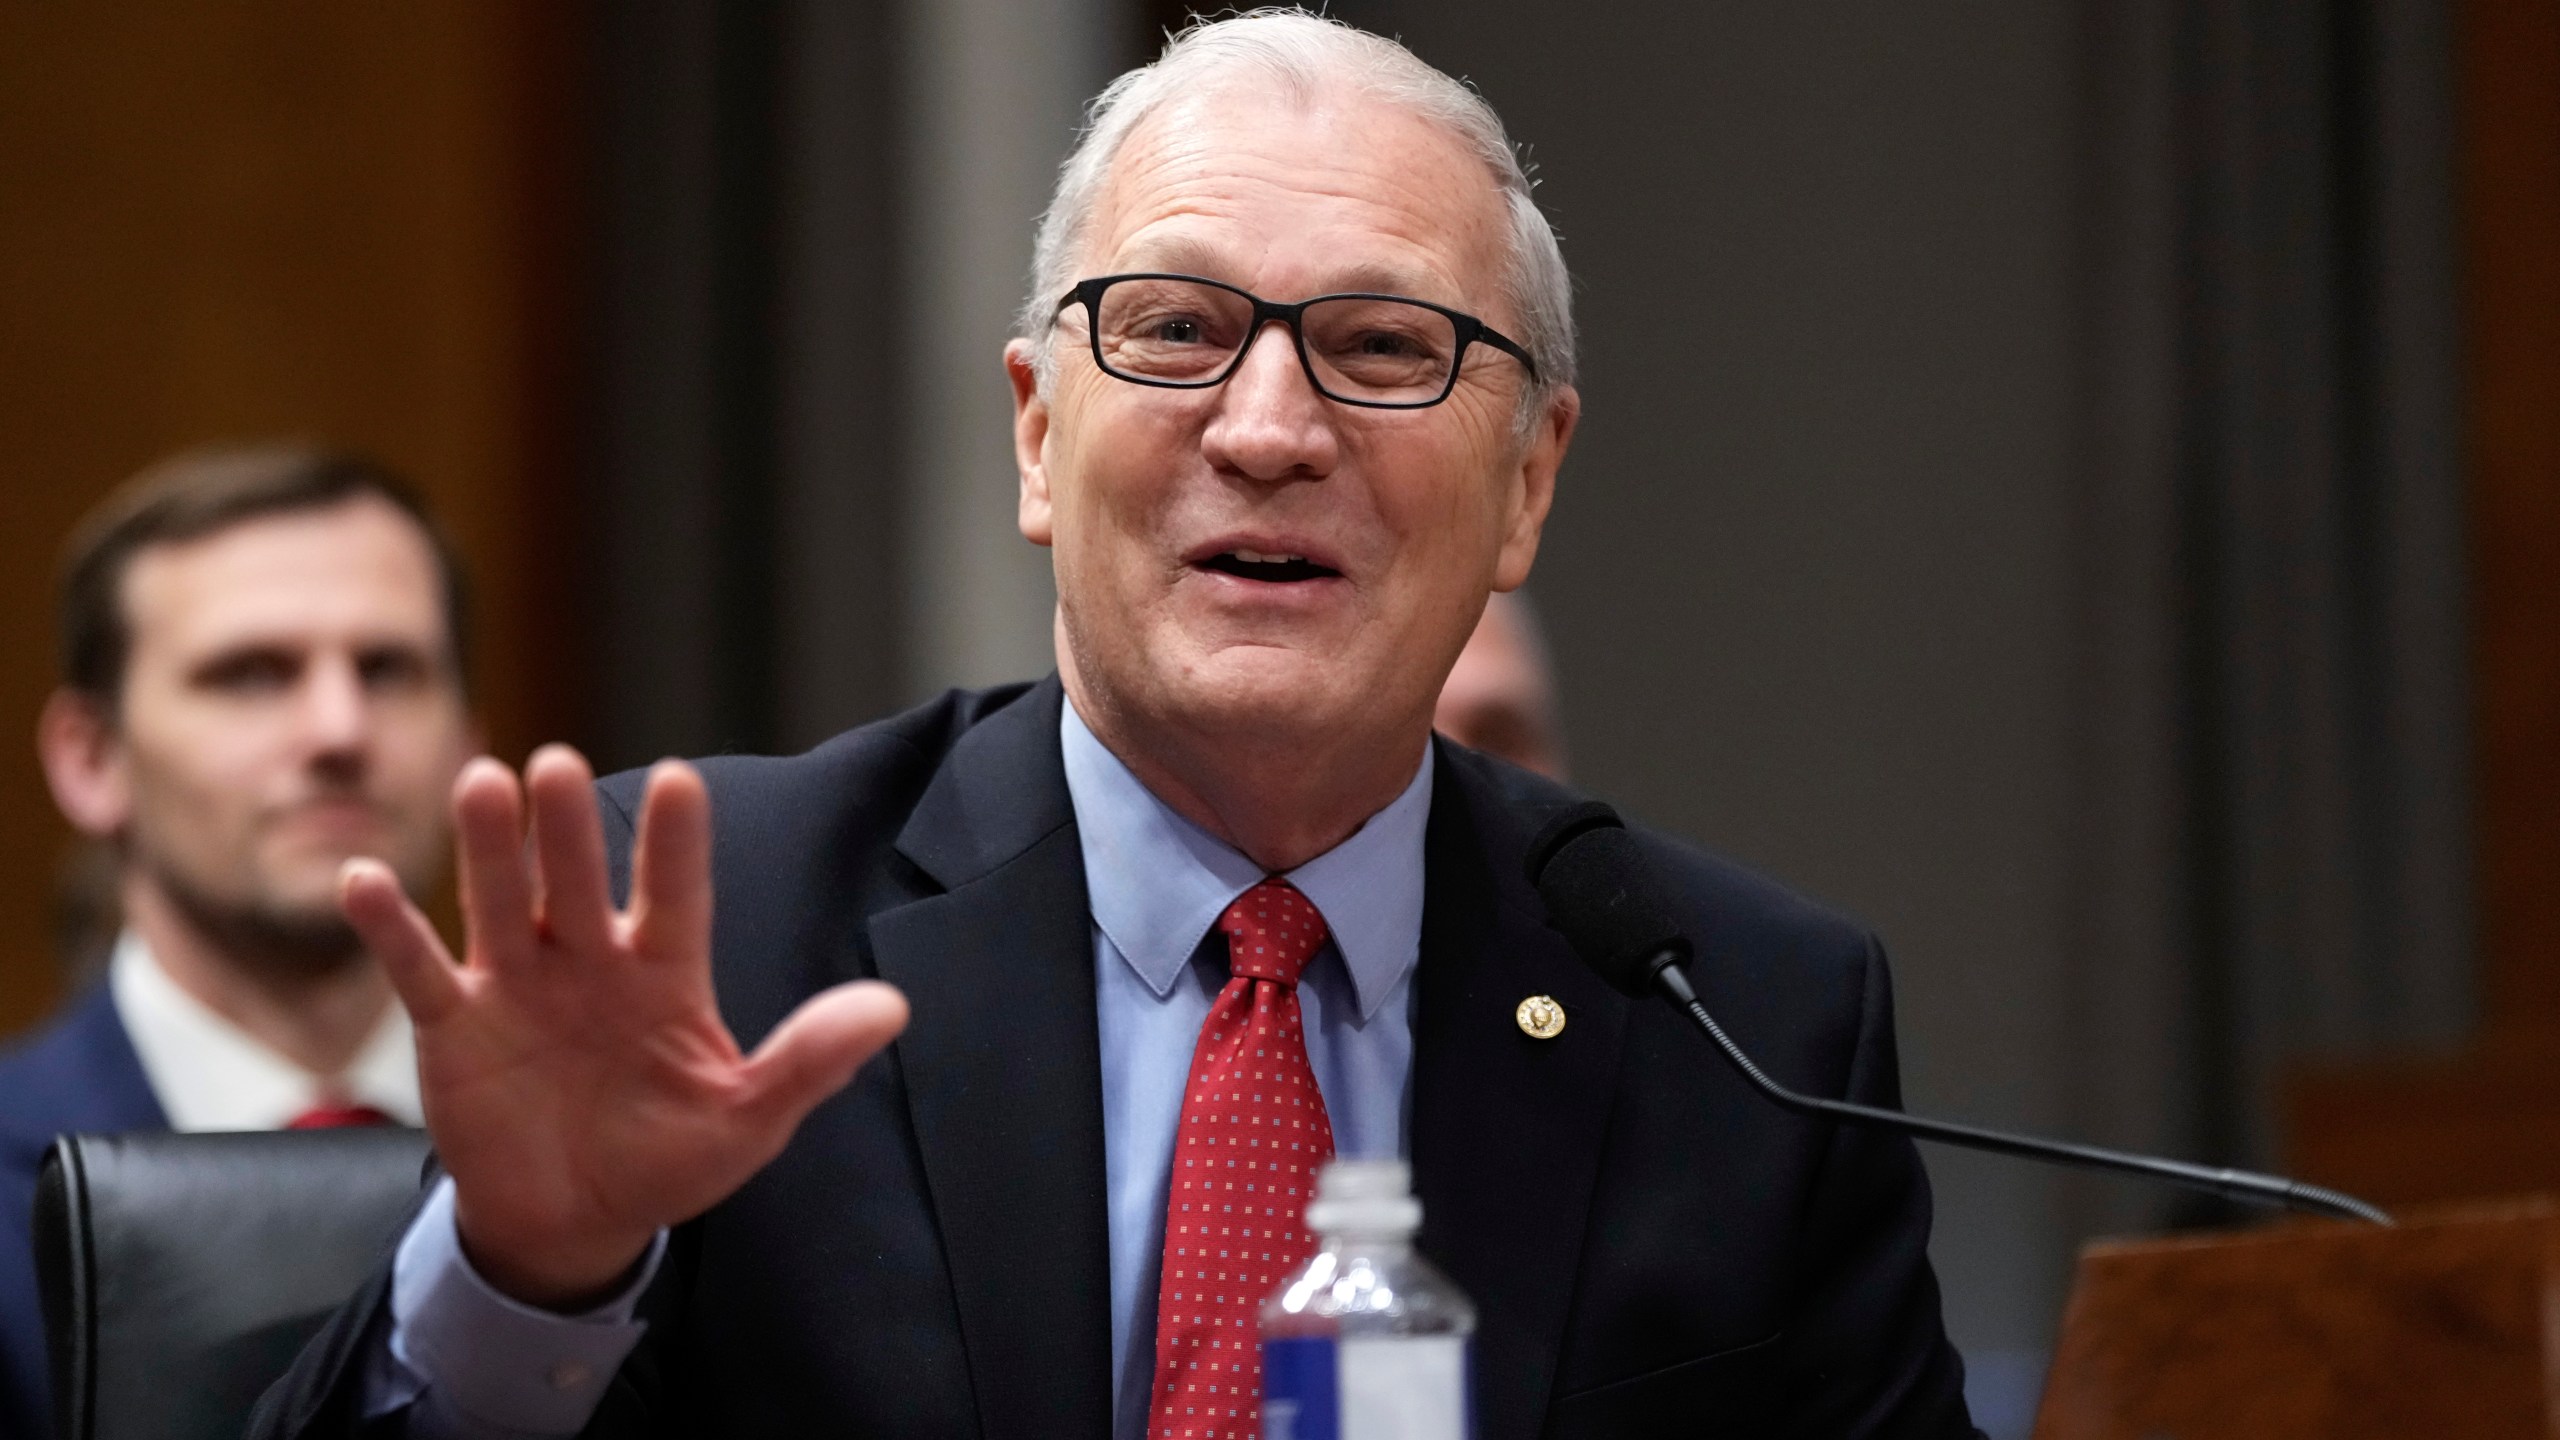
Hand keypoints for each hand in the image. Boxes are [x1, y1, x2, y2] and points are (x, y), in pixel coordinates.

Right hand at [339, 746, 909, 1307]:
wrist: (575, 1221)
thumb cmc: (669, 1160)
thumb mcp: (748, 1119)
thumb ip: (809, 1060)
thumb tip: (892, 1009)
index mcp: (665, 971)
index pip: (675, 893)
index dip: (675, 842)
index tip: (680, 780)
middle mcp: (588, 958)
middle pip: (575, 878)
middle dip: (565, 827)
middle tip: (555, 763)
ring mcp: (516, 983)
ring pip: (499, 900)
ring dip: (487, 847)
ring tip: (482, 782)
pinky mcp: (453, 1023)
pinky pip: (416, 967)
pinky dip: (390, 927)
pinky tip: (364, 877)